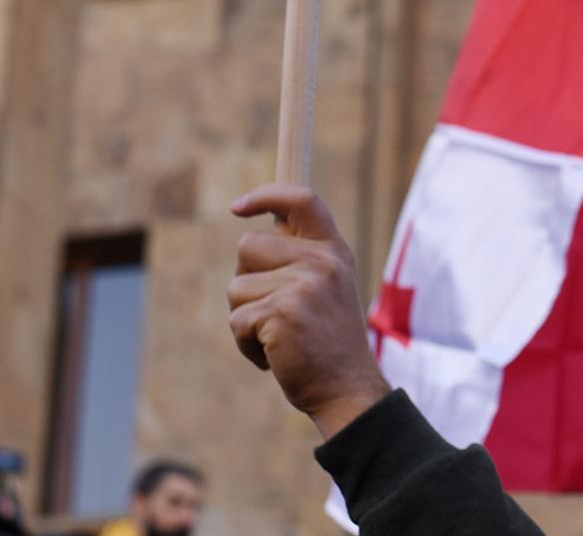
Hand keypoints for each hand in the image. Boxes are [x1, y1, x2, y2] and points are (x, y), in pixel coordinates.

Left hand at [228, 185, 389, 439]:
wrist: (346, 387)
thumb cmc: (327, 342)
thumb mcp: (327, 289)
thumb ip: (301, 259)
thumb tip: (254, 236)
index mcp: (333, 251)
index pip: (302, 200)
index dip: (267, 195)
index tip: (238, 207)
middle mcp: (321, 260)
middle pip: (248, 246)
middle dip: (247, 281)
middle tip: (277, 312)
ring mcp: (303, 284)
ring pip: (235, 287)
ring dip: (245, 318)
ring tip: (279, 336)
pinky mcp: (281, 312)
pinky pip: (236, 321)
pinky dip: (246, 344)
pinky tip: (275, 355)